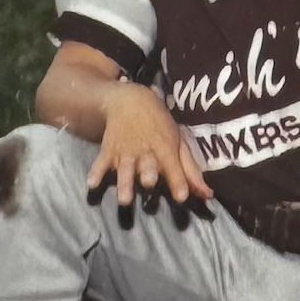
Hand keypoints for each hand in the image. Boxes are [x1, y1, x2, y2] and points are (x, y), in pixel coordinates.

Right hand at [87, 83, 211, 207]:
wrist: (132, 101)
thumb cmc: (161, 125)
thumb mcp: (178, 142)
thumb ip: (191, 170)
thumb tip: (208, 195)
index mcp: (166, 148)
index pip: (174, 166)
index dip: (178, 181)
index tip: (182, 198)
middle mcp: (146, 151)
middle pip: (147, 165)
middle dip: (148, 174)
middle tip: (149, 182)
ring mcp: (125, 152)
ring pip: (124, 169)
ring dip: (124, 183)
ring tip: (124, 199)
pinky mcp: (108, 151)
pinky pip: (100, 163)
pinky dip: (96, 172)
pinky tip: (92, 184)